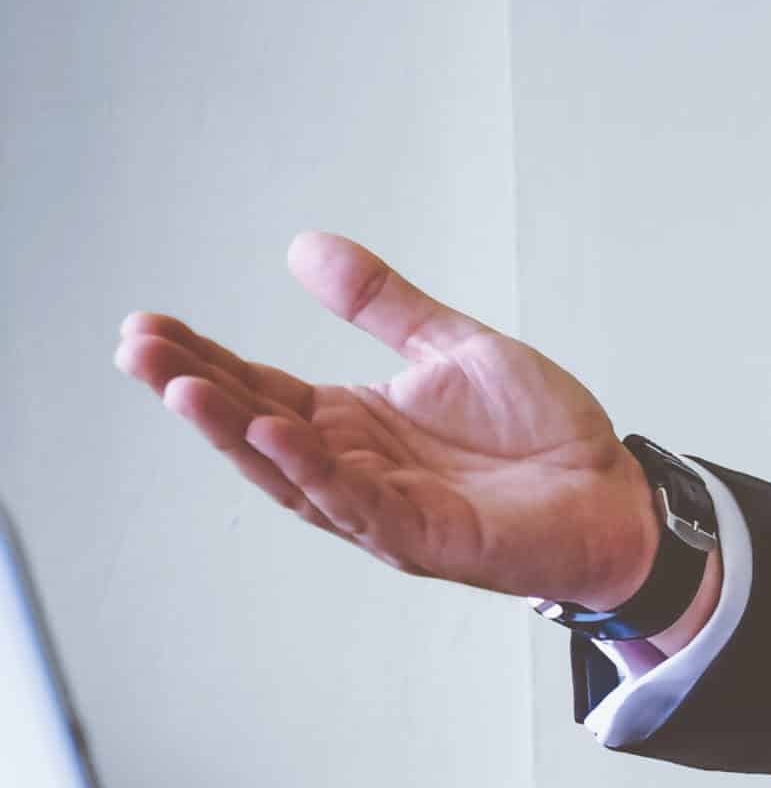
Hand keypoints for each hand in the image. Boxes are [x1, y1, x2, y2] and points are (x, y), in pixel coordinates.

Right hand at [113, 232, 658, 607]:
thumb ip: (383, 305)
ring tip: (182, 389)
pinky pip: (358, 505)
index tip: (148, 326)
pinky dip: (315, 472)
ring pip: (292, 474)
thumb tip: (306, 249)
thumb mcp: (454, 347)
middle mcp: (357, 469)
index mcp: (356, 424)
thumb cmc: (543, 436)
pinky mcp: (426, 538)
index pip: (260, 388)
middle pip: (257, 431)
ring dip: (235, 433)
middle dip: (196, 392)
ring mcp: (386, 509)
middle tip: (139, 350)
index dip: (205, 360)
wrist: (614, 493)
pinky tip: (278, 434)